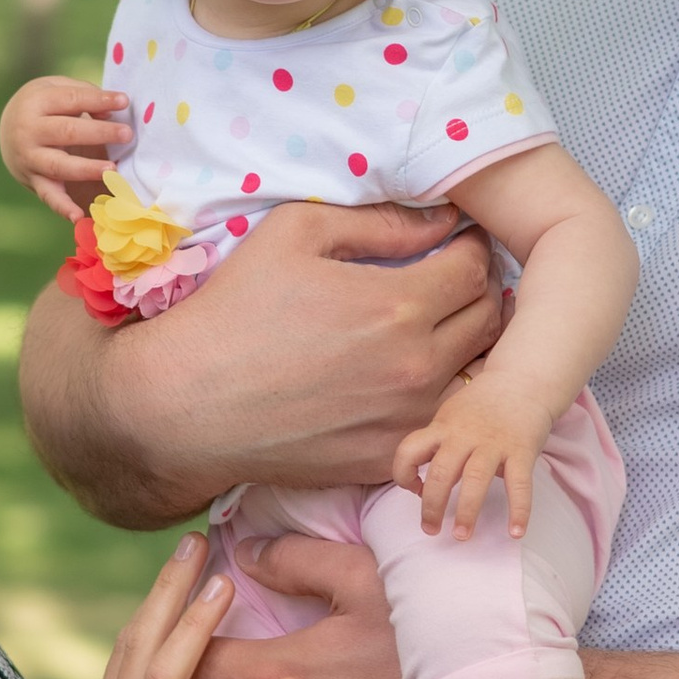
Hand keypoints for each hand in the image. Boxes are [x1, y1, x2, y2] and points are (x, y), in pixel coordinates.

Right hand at [1, 76, 128, 219]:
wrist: (8, 130)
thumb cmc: (45, 107)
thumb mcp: (57, 90)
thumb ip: (84, 95)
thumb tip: (110, 113)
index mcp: (36, 102)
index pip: (71, 100)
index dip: (98, 100)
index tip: (124, 102)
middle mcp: (28, 131)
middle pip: (66, 132)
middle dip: (99, 133)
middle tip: (127, 134)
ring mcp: (29, 159)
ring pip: (59, 165)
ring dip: (86, 169)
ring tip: (113, 169)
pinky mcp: (33, 181)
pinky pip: (49, 196)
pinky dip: (62, 208)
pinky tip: (78, 216)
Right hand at [48, 204, 504, 519]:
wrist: (188, 405)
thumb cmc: (234, 310)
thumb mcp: (295, 233)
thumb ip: (379, 222)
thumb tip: (441, 220)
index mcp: (399, 305)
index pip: (476, 268)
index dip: (470, 248)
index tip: (452, 244)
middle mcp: (416, 367)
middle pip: (490, 322)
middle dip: (477, 292)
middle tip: (448, 282)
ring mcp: (405, 420)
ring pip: (474, 374)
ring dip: (465, 346)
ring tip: (432, 328)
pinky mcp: (388, 458)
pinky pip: (441, 421)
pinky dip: (437, 396)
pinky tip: (402, 379)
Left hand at [391, 372, 557, 538]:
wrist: (523, 380)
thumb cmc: (482, 404)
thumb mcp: (450, 415)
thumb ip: (436, 444)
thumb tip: (422, 484)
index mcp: (443, 427)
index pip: (410, 450)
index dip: (403, 473)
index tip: (414, 489)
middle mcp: (465, 435)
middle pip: (441, 473)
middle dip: (432, 506)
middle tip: (430, 530)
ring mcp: (494, 443)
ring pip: (475, 481)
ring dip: (467, 512)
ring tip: (461, 536)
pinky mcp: (522, 451)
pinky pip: (519, 485)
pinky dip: (519, 511)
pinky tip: (516, 533)